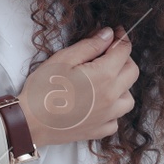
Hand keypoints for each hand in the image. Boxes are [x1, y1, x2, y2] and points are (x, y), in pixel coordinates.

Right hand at [16, 28, 138, 146]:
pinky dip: (113, 110)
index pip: (124, 51)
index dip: (121, 38)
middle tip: (108, 54)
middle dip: (124, 59)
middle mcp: (112, 96)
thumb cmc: (42, 89)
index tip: (116, 33)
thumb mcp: (64, 59)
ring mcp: (107, 116)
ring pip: (128, 98)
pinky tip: (99, 104)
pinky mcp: (99, 130)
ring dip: (122, 86)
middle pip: (132, 72)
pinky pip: (116, 119)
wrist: (30, 122)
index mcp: (104, 75)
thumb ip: (90, 46)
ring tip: (104, 81)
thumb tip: (108, 35)